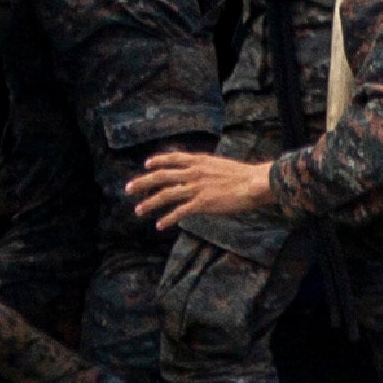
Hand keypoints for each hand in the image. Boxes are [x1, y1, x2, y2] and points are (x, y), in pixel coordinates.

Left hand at [127, 142, 274, 229]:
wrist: (255, 182)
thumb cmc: (244, 176)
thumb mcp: (220, 165)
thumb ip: (207, 168)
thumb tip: (200, 173)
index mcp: (199, 161)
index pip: (172, 158)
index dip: (157, 161)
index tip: (146, 165)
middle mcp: (194, 172)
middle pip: (161, 176)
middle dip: (142, 183)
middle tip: (128, 189)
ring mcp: (196, 188)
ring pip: (166, 194)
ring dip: (150, 203)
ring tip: (138, 211)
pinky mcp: (202, 203)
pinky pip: (180, 212)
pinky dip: (168, 218)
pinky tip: (160, 225)